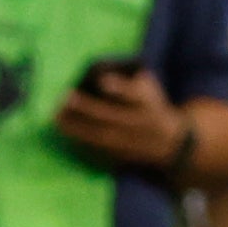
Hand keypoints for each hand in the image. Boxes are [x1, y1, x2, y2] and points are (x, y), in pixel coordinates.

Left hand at [51, 66, 189, 172]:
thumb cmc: (153, 107)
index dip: (119, 88)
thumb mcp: (150, 88)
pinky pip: (96, 148)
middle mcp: (138, 124)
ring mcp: (128, 142)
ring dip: (76, 126)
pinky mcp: (119, 155)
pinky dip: (79, 140)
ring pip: (100, 135)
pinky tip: (63, 130)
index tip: (102, 81)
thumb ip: (130, 79)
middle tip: (65, 97)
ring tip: (57, 116)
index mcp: (147, 103)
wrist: (170, 145)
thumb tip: (99, 72)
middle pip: (111, 116)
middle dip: (86, 108)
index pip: (135, 95)